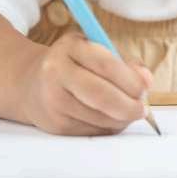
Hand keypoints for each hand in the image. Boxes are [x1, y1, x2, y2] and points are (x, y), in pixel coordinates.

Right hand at [20, 29, 153, 135]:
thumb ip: (122, 62)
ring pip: (98, 117)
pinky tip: (111, 118)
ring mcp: (54, 101)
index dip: (130, 79)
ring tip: (128, 112)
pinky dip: (108, 127)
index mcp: (70, 47)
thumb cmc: (72, 63)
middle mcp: (57, 73)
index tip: (146, 87)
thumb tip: (146, 79)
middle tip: (142, 109)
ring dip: (121, 119)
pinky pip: (91, 130)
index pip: (105, 64)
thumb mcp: (92, 49)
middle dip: (128, 105)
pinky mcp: (56, 125)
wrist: (30, 83)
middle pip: (101, 95)